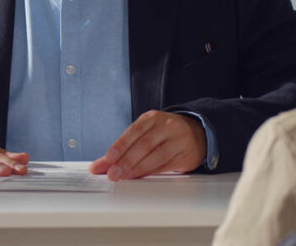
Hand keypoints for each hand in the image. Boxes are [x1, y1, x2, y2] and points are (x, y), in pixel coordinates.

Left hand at [88, 111, 205, 179]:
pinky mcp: (185, 156)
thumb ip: (122, 149)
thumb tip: (99, 166)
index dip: (121, 144)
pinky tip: (141, 177)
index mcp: (152, 118)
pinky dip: (152, 172)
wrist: (196, 134)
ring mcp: (178, 140)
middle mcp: (167, 126)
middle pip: (144, 144)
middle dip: (126, 160)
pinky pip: (167, 165)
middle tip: (113, 173)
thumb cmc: (163, 134)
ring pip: (156, 156)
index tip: (109, 157)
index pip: (134, 131)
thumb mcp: (143, 134)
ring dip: (138, 168)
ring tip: (124, 177)